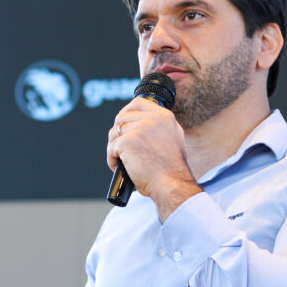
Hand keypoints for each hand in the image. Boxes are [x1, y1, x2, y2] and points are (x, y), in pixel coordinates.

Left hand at [108, 97, 201, 220]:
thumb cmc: (172, 169)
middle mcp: (153, 119)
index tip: (123, 123)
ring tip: (123, 161)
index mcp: (164, 116)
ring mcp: (139, 129)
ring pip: (114, 133)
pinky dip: (112, 160)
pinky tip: (121, 167)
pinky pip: (111, 148)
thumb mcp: (174, 139)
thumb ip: (161, 127)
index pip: (138, 103)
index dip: (126, 112)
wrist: (171, 184)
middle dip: (118, 133)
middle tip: (122, 148)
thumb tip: (144, 122)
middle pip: (121, 117)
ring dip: (114, 147)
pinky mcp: (127, 142)